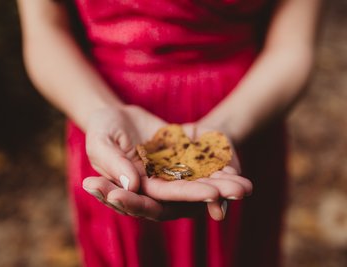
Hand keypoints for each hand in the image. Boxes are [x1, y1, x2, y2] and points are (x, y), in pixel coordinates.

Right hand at [83, 117, 251, 220]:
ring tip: (245, 186)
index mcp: (134, 189)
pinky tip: (237, 168)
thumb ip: (113, 164)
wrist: (115, 115)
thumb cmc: (101, 128)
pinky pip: (200, 164)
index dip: (186, 195)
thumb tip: (132, 186)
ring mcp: (169, 174)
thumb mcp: (100, 142)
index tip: (210, 193)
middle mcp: (156, 187)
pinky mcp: (179, 159)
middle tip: (239, 191)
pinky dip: (218, 166)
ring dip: (221, 184)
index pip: (158, 198)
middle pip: (185, 195)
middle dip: (211, 193)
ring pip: (197, 182)